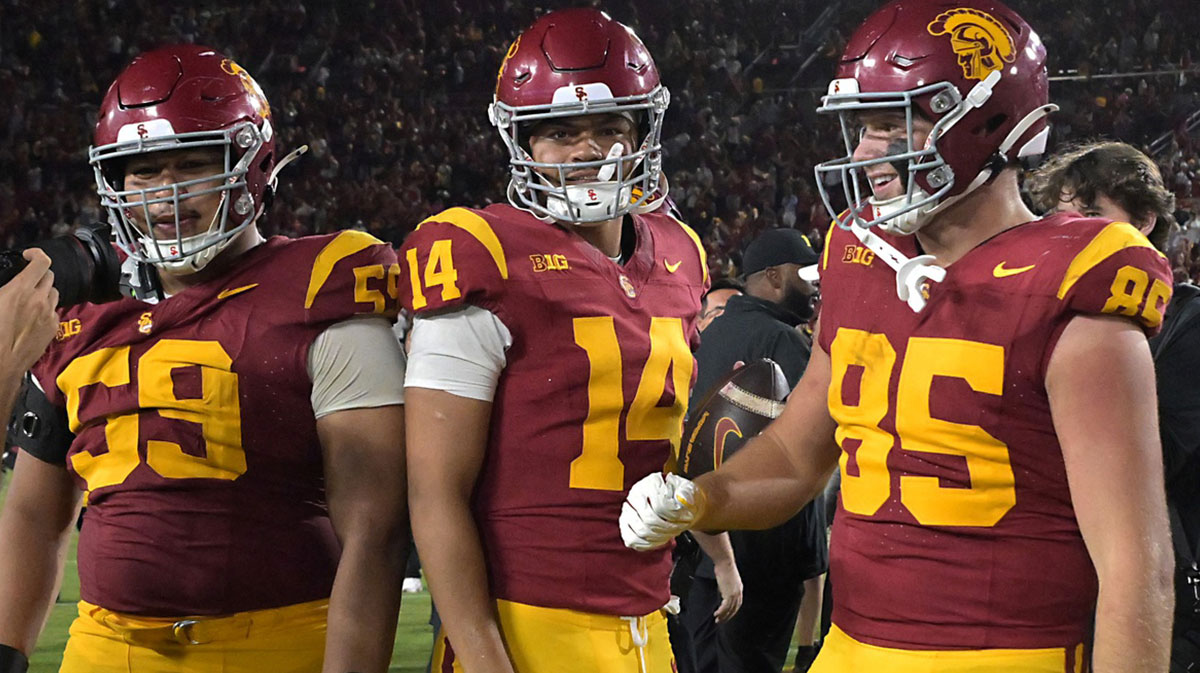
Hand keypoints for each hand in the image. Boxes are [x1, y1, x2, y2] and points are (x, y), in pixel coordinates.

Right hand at [0, 249, 58, 374]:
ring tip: (29, 298)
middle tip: (27, 278)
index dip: (36, 254)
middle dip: (38, 274)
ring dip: (44, 291)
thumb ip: (3, 290)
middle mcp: (39, 300)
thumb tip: (7, 290)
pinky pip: (54, 311)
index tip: (29, 255)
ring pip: (54, 293)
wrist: (1, 364)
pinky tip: (33, 316)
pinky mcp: (52, 328)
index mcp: (19, 291)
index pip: (41, 262)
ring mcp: (48, 315)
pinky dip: (46, 309)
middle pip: (49, 276)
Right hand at [620, 473, 705, 550]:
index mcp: (652, 482)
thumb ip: (686, 494)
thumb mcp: (688, 491)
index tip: (686, 518)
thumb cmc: (680, 497)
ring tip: (670, 532)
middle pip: (649, 519)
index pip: (661, 505)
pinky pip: (631, 538)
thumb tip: (683, 499)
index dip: (675, 516)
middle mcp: (637, 493)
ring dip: (659, 536)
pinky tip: (658, 539)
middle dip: (668, 528)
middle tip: (679, 528)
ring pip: (641, 530)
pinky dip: (647, 543)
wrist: (674, 502)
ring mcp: (629, 508)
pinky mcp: (626, 522)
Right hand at [711, 556, 742, 623]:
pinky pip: (725, 607)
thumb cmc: (724, 567)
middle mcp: (739, 593)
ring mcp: (735, 594)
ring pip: (729, 610)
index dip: (732, 611)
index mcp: (739, 589)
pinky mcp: (729, 594)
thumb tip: (722, 593)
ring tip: (717, 620)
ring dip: (723, 616)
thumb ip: (726, 588)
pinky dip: (721, 612)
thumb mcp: (727, 580)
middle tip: (721, 621)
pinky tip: (716, 614)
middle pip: (734, 609)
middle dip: (728, 616)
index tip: (726, 615)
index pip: (737, 604)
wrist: (725, 562)